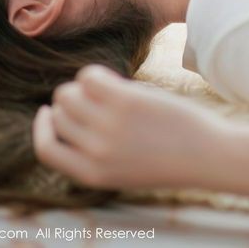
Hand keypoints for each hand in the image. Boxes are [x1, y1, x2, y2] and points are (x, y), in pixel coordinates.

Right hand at [32, 64, 226, 189]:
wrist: (206, 156)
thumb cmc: (168, 157)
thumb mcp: (123, 167)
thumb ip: (93, 150)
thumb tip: (65, 111)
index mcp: (91, 174)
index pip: (45, 149)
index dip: (41, 127)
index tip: (47, 111)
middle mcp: (95, 152)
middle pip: (59, 114)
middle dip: (70, 102)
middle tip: (95, 97)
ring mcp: (108, 127)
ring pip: (69, 93)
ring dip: (81, 86)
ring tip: (105, 88)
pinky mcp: (125, 102)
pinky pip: (89, 77)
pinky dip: (94, 73)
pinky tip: (111, 78)